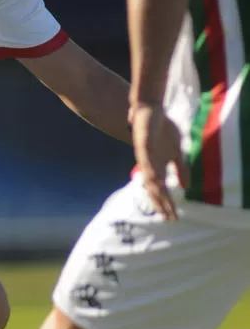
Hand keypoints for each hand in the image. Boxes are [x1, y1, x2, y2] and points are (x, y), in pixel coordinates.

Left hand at [130, 102, 189, 219]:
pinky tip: (154, 183)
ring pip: (150, 180)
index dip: (167, 203)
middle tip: (167, 218)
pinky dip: (150, 173)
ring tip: (162, 206)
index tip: (173, 218)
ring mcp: (144, 157)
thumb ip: (180, 168)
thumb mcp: (176, 151)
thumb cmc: (162, 129)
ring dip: (156, 194)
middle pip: (154, 190)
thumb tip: (186, 186)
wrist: (150, 110)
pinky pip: (146, 162)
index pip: (161, 190)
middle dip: (161, 204)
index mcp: (157, 168)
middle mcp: (149, 166)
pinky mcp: (142, 146)